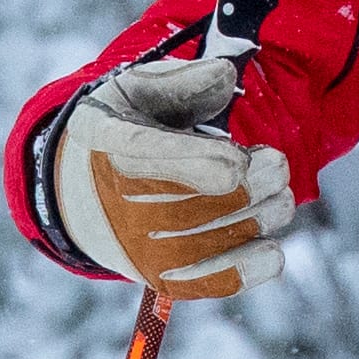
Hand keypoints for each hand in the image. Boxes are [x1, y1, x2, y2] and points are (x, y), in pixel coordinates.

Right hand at [56, 52, 295, 298]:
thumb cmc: (124, 130)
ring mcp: (139, 246)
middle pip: (198, 202)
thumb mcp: (137, 91)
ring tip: (277, 192)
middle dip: (255, 182)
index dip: (198, 162)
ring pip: (216, 237)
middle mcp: (116, 201)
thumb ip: (181, 82)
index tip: (238, 161)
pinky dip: (250, 267)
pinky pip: (212, 281)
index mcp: (106, 141)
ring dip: (265, 214)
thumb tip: (225, 77)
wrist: (81, 192)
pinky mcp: (162, 277)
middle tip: (275, 163)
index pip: (149, 156)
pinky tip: (270, 247)